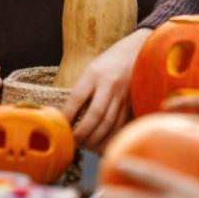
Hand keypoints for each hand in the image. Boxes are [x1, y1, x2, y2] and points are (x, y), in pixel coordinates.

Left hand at [63, 28, 150, 151]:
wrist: (139, 50)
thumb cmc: (110, 61)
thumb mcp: (92, 68)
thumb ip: (82, 89)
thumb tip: (66, 115)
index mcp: (94, 73)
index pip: (77, 97)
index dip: (67, 115)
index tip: (60, 127)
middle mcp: (109, 84)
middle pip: (95, 114)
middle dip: (82, 133)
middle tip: (73, 142)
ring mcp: (122, 95)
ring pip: (109, 123)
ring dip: (95, 138)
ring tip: (84, 146)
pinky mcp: (131, 103)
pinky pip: (119, 124)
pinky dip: (109, 137)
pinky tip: (100, 145)